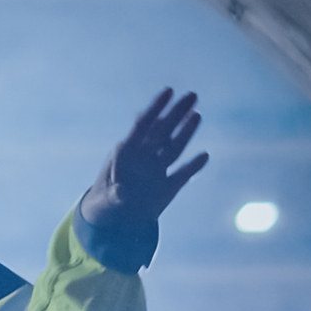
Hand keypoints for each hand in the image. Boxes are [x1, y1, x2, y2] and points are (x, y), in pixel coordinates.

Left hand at [81, 87, 210, 245]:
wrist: (114, 219)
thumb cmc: (105, 201)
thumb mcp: (106, 200)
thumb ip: (116, 195)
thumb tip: (121, 193)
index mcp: (126, 152)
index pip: (143, 124)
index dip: (156, 107)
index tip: (169, 91)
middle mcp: (144, 156)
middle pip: (163, 130)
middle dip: (177, 113)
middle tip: (193, 94)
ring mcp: (157, 170)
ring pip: (174, 146)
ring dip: (186, 132)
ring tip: (197, 114)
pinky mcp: (167, 187)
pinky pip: (182, 174)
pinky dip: (193, 166)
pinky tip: (204, 156)